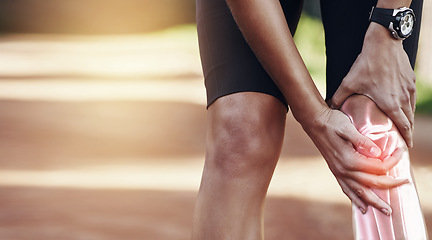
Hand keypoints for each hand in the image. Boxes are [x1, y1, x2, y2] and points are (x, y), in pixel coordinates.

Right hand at [302, 107, 407, 214]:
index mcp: (350, 159)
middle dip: (390, 185)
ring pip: (360, 192)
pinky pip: (347, 190)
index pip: (378, 167)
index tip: (401, 152)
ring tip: (385, 211)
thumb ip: (362, 141)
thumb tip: (377, 153)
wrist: (314, 122)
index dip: (392, 161)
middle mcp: (344, 170)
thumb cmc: (332, 122)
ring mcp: (339, 172)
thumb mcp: (348, 127)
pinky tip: (361, 207)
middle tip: (405, 184)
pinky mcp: (336, 172)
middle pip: (372, 183)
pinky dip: (355, 199)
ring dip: (374, 202)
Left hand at [331, 23, 415, 147]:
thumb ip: (338, 97)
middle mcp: (403, 98)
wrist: (383, 43)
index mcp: (390, 103)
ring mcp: (409, 89)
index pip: (403, 126)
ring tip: (403, 126)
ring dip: (409, 118)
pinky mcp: (411, 80)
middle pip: (409, 120)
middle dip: (407, 131)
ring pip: (411, 109)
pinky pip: (412, 97)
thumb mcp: (348, 83)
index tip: (406, 147)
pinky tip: (402, 106)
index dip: (406, 138)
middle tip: (402, 140)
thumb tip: (329, 107)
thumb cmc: (366, 64)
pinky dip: (409, 105)